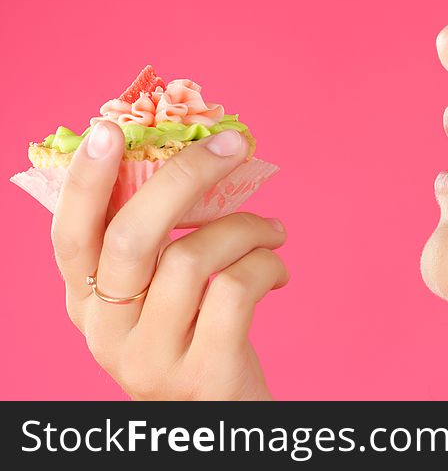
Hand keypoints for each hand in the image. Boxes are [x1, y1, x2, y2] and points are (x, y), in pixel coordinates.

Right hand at [49, 120, 288, 399]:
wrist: (223, 418)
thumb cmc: (196, 337)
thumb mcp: (160, 295)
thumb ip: (158, 244)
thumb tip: (194, 157)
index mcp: (86, 302)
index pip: (70, 235)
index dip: (86, 180)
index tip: (111, 129)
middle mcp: (106, 332)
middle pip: (131, 237)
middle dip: (185, 177)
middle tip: (232, 145)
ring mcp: (151, 358)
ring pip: (191, 259)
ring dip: (245, 227)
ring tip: (274, 231)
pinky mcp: (203, 373)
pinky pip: (236, 291)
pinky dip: (266, 264)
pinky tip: (278, 270)